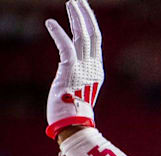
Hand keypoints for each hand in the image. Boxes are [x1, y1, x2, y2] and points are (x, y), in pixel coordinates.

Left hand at [45, 0, 103, 139]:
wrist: (74, 126)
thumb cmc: (72, 114)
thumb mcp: (78, 93)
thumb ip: (76, 80)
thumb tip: (69, 76)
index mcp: (97, 71)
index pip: (96, 42)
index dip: (90, 24)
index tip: (83, 11)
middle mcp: (94, 67)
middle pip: (93, 34)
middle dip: (86, 15)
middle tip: (79, 1)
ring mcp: (84, 68)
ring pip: (83, 36)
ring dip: (77, 17)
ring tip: (71, 2)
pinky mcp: (71, 71)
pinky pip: (66, 47)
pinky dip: (58, 33)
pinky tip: (50, 22)